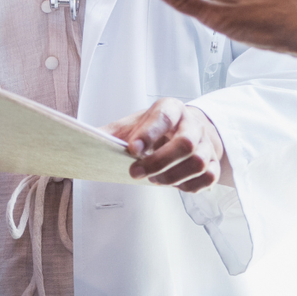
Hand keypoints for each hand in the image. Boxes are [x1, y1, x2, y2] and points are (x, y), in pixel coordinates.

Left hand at [106, 97, 230, 191]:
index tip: (131, 149)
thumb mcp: (132, 124)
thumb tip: (82, 140)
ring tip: (154, 180)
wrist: (187, 129)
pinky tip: (175, 185)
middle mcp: (192, 123)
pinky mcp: (214, 162)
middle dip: (159, 162)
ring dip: (173, 176)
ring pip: (198, 162)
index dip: (148, 133)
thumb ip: (111, 133)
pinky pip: (208, 177)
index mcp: (170, 109)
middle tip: (136, 173)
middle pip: (186, 143)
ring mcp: (206, 143)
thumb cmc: (155, 128)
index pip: (163, 117)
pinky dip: (190, 186)